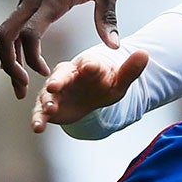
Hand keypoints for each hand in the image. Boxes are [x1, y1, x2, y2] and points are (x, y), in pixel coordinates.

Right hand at [0, 0, 124, 98]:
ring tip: (21, 81)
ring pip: (6, 28)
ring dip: (9, 56)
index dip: (32, 58)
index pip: (29, 33)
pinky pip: (15, 21)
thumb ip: (108, 16)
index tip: (46, 73)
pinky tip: (26, 58)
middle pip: (4, 34)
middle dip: (8, 63)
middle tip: (21, 89)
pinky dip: (16, 43)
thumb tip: (114, 45)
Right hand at [32, 46, 150, 132]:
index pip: (89, 63)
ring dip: (47, 100)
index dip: (89, 65)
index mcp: (87, 66)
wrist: (91, 95)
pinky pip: (40, 111)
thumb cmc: (105, 85)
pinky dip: (38, 118)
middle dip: (58, 80)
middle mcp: (67, 75)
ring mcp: (55, 90)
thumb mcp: (119, 81)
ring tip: (49, 108)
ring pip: (48, 94)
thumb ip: (130, 70)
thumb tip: (145, 53)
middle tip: (55, 85)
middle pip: (61, 76)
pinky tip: (37, 128)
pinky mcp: (48, 105)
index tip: (90, 66)